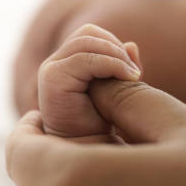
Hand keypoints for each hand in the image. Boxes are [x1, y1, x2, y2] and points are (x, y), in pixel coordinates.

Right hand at [38, 23, 140, 137]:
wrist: (84, 153)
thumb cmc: (99, 125)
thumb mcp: (116, 89)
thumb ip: (122, 67)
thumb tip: (132, 45)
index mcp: (66, 62)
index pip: (91, 34)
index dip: (114, 44)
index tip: (133, 69)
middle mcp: (55, 63)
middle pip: (88, 33)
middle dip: (116, 48)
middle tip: (135, 73)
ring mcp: (51, 69)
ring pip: (86, 42)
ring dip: (116, 56)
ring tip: (134, 76)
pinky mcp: (52, 79)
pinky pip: (84, 59)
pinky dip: (112, 64)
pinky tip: (129, 78)